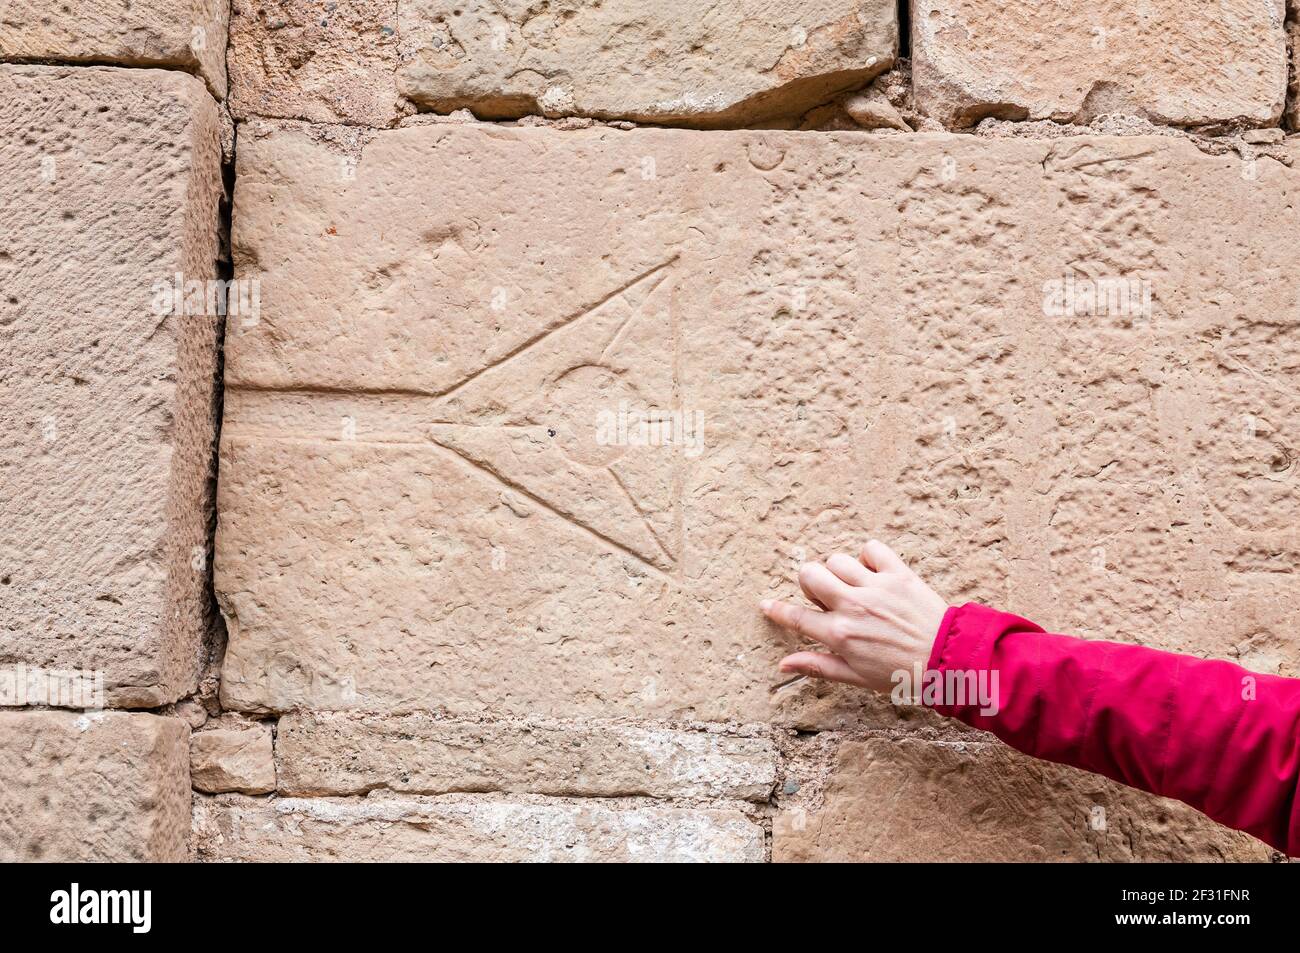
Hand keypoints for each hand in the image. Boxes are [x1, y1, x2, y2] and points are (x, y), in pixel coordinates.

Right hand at [762, 540, 947, 692]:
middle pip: (810, 574)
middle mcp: (853, 606)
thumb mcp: (856, 677)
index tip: (767, 605)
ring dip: (839, 572)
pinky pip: (872, 549)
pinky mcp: (898, 574)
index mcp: (840, 635)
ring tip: (854, 587)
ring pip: (837, 560)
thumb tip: (784, 665)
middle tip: (826, 597)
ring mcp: (875, 587)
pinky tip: (874, 573)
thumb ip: (818, 666)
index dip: (777, 610)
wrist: (949, 660)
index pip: (796, 617)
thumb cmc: (902, 674)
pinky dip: (869, 556)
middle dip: (810, 582)